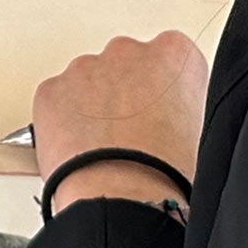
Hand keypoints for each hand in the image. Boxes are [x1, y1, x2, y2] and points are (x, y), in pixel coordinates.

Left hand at [32, 30, 206, 216]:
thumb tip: (164, 115)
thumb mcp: (196, 130)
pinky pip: (57, 99)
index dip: (164, 89)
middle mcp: (128, 51)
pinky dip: (62, 119)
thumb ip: (178, 105)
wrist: (121, 196)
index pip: (170, 56)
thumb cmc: (163, 173)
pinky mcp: (51, 88)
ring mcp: (85, 67)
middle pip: (126, 64)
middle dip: (125, 91)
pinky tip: (78, 148)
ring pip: (88, 80)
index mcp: (174, 54)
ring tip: (103, 147)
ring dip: (92, 104)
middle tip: (130, 133)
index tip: (160, 109)